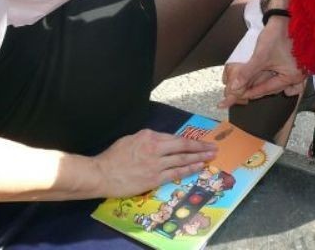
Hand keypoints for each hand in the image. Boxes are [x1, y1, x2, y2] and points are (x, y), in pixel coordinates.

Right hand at [93, 129, 216, 197]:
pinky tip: (199, 167)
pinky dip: (189, 169)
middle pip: (183, 146)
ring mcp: (156, 164)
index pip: (174, 138)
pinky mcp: (154, 178)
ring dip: (199, 157)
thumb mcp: (131, 139)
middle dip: (200, 147)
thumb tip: (159, 142)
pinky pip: (176, 173)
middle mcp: (156, 147)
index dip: (189, 141)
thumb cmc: (113, 157)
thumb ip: (147, 140)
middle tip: (213, 147)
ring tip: (211, 156)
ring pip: (182, 159)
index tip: (200, 141)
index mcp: (149, 136)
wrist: (101, 174)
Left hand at [219, 17, 304, 107]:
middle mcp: (298, 76)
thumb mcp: (260, 56)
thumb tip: (234, 87)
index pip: (268, 89)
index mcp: (292, 76)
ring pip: (277, 81)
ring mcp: (298, 69)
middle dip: (257, 88)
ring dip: (263, 83)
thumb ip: (247, 73)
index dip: (252, 92)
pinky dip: (272, 77)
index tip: (239, 96)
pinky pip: (281, 75)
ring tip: (248, 84)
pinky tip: (263, 77)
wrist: (286, 16)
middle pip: (273, 87)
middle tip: (241, 91)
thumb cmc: (277, 35)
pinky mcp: (294, 62)